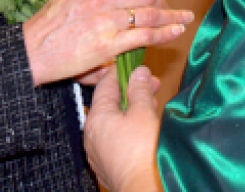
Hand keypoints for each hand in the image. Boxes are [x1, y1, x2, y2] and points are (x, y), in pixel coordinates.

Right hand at [22, 0, 192, 85]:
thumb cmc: (49, 23)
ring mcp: (107, 20)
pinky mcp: (109, 45)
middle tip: (168, 9)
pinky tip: (175, 32)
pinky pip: (146, 36)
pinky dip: (165, 33)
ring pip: (151, 14)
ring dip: (172, 17)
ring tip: (183, 19)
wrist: (32, 50)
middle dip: (162, 2)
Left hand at [85, 65, 163, 191]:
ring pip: (114, 122)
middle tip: (152, 85)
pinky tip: (145, 129)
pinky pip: (116, 139)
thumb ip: (140, 90)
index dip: (122, 72)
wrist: (144, 191)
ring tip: (152, 105)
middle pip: (110, 104)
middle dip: (132, 92)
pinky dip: (129, 129)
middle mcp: (92, 134)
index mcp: (96, 117)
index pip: (105, 85)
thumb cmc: (143, 153)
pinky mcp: (108, 165)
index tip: (136, 66)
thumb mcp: (144, 113)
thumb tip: (138, 72)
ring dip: (132, 111)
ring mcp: (98, 152)